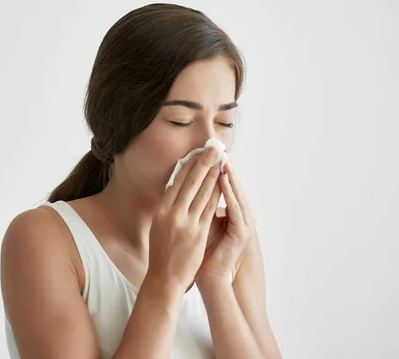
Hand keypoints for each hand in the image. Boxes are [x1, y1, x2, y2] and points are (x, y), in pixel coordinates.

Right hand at [147, 147, 222, 294]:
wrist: (164, 278)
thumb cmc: (161, 253)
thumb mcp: (158, 226)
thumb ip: (168, 209)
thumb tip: (175, 192)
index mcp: (161, 210)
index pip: (176, 182)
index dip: (188, 166)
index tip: (196, 153)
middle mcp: (172, 213)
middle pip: (189, 182)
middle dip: (203, 162)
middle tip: (213, 148)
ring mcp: (185, 223)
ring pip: (201, 192)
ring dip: (213, 173)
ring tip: (220, 159)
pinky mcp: (197, 233)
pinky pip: (209, 208)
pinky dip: (217, 193)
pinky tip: (223, 182)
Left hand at [195, 159, 255, 284]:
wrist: (209, 275)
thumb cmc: (199, 251)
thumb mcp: (197, 224)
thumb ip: (195, 206)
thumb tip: (182, 187)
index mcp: (225, 212)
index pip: (220, 186)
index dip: (213, 170)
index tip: (206, 152)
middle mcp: (236, 215)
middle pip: (230, 187)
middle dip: (223, 168)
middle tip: (218, 149)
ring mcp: (242, 224)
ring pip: (235, 195)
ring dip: (229, 178)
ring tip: (223, 160)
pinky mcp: (242, 233)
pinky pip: (236, 210)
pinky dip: (231, 195)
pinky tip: (225, 182)